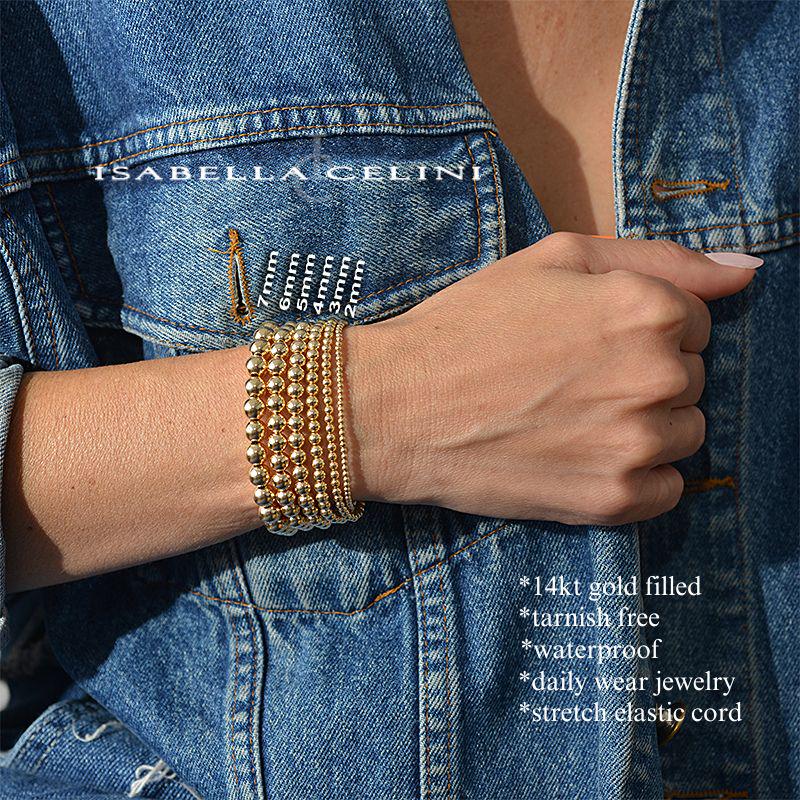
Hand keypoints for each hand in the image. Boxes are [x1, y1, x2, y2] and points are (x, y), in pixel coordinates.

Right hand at [346, 232, 756, 524]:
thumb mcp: (554, 258)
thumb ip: (661, 258)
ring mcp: (636, 444)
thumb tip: (747, 274)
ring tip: (576, 419)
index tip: (593, 341)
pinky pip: (667, 489)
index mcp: (646, 309)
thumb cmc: (468, 324)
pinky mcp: (612, 500)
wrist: (398, 406)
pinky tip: (585, 458)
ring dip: (644, 426)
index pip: (697, 322)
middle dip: (646, 375)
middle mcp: (655, 376)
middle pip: (691, 378)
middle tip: (574, 379)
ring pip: (685, 433)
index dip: (644, 329)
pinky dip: (637, 476)